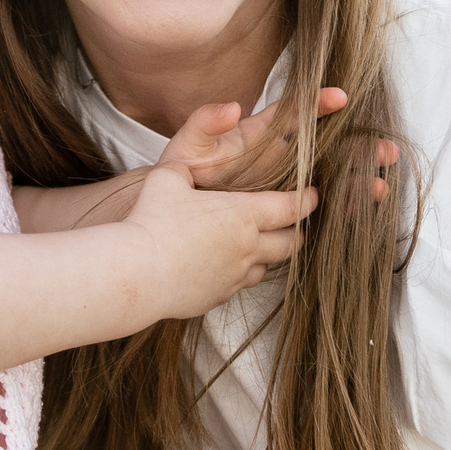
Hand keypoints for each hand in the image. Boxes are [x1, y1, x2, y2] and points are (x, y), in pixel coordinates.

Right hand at [119, 163, 319, 320]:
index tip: (313, 195)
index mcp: (243, 215)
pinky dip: (239, 273)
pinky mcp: (218, 297)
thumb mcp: (169, 176)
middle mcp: (248, 248)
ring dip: (267, 254)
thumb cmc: (152, 220)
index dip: (307, 200)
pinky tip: (223, 265)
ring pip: (267, 266)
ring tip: (257, 244)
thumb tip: (197, 152)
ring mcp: (235, 276)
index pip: (292, 207)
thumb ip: (188, 164)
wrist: (137, 273)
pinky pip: (239, 285)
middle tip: (293, 222)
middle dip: (296, 231)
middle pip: (291, 243)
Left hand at [160, 90, 398, 200]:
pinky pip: (319, 207)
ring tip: (382, 182)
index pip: (291, 114)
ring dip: (357, 178)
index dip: (316, 104)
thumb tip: (230, 107)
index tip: (340, 97)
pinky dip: (343, 207)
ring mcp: (283, 184)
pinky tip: (364, 207)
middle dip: (355, 146)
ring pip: (329, 176)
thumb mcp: (188, 146)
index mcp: (257, 135)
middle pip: (323, 147)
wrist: (176, 215)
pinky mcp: (283, 210)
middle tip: (384, 149)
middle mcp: (278, 158)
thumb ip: (205, 123)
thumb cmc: (183, 176)